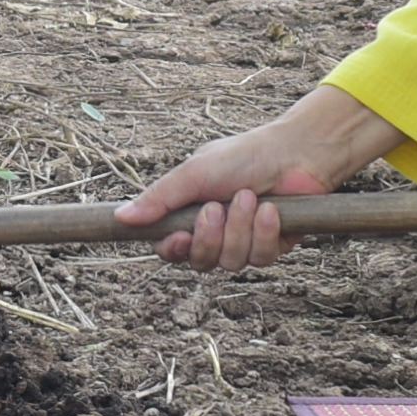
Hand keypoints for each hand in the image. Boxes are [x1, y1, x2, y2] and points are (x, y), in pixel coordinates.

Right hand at [113, 85, 405, 273]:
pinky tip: (272, 210)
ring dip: (241, 229)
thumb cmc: (243, 157)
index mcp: (192, 214)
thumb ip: (160, 198)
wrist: (295, 153)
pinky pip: (261, 258)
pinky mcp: (271, 247)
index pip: (171, 248)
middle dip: (211, 237)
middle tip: (218, 207)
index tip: (179, 237)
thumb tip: (121, 218)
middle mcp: (216, 232)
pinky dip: (265, 232)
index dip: (173, 249)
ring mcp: (244, 241)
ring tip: (250, 198)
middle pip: (201, 261)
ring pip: (232, 262)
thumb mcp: (195, 173)